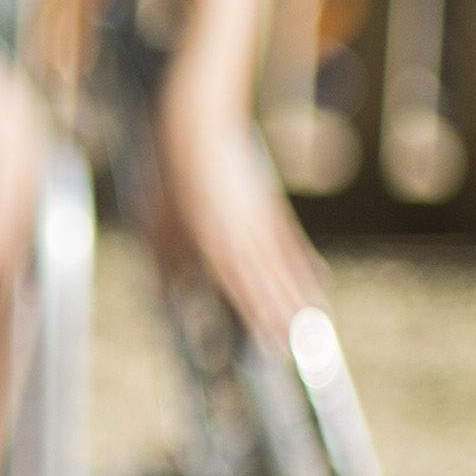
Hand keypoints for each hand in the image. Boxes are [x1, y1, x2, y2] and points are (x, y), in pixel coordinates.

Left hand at [146, 104, 323, 335]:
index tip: (270, 342)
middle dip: (279, 315)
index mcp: (208, 241)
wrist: (197, 128)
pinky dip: (305, 264)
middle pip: (265, 281)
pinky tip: (320, 283)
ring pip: (282, 264)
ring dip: (297, 296)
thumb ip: (166, 267)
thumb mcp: (155, 226)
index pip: (237, 287)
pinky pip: (290, 242)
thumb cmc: (166, 181)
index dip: (255, 316)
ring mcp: (258, 220)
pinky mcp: (268, 207)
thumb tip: (172, 303)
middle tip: (295, 348)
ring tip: (314, 324)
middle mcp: (239, 233)